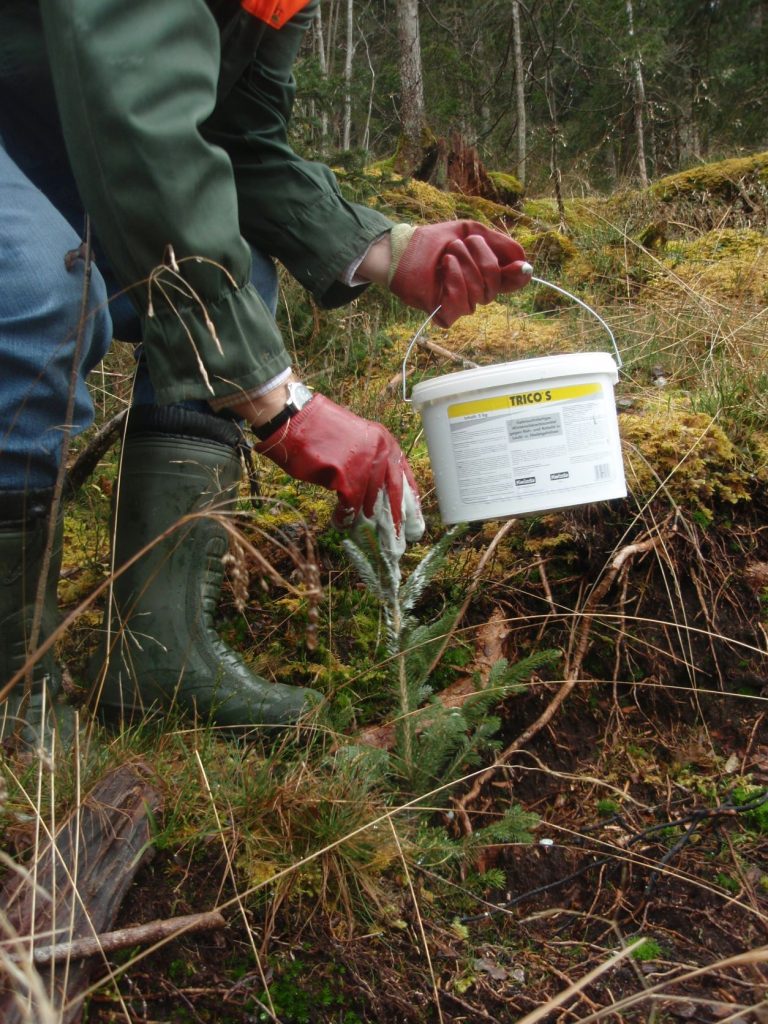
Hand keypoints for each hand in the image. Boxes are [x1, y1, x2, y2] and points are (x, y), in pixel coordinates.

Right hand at [253, 394, 424, 558]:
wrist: (294, 420)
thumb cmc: (321, 432)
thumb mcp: (356, 442)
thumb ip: (370, 462)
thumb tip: (377, 494)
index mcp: (385, 441)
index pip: (404, 474)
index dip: (410, 498)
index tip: (414, 518)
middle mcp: (381, 449)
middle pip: (395, 490)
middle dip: (397, 516)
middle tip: (400, 536)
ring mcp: (365, 462)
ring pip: (371, 499)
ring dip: (365, 516)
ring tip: (363, 528)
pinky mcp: (348, 475)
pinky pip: (351, 505)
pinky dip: (345, 516)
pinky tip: (341, 521)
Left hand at [388, 221, 531, 326]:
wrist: (404, 248)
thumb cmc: (435, 241)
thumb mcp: (472, 232)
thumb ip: (499, 244)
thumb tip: (524, 262)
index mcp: (485, 275)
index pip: (511, 282)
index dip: (518, 275)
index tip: (520, 265)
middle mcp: (476, 292)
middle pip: (496, 285)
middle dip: (481, 259)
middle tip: (460, 244)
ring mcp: (461, 305)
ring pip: (479, 293)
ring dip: (463, 266)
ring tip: (447, 254)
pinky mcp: (445, 314)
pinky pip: (462, 303)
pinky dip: (455, 279)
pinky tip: (444, 267)